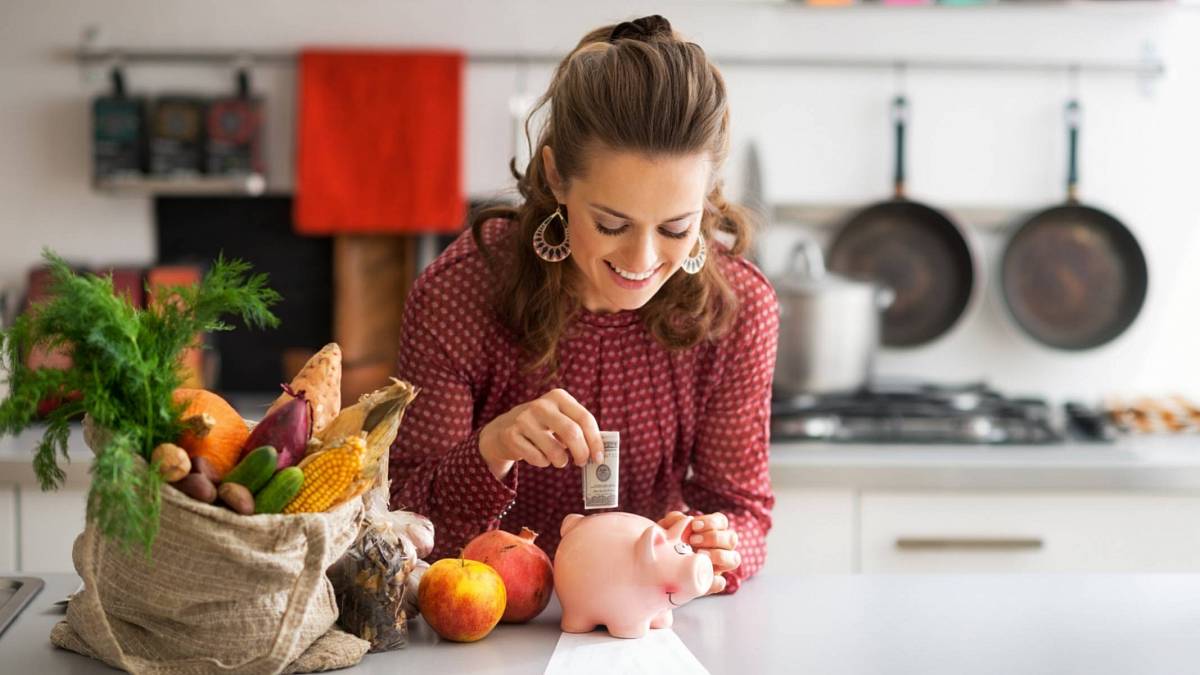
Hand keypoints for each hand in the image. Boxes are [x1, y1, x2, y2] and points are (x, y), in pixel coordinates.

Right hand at [479, 388, 603, 480]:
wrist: (503, 430)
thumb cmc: (541, 427)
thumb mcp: (559, 419)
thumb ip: (579, 430)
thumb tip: (600, 451)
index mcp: (558, 397)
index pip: (585, 418)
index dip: (595, 440)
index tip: (599, 457)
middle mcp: (541, 405)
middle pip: (572, 433)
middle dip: (582, 453)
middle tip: (582, 463)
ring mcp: (524, 419)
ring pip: (555, 450)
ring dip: (561, 461)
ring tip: (559, 460)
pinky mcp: (511, 435)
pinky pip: (538, 458)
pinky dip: (544, 463)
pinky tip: (540, 456)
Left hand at [659, 511, 739, 594]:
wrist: (660, 567)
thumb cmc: (668, 542)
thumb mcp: (668, 528)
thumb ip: (674, 520)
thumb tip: (682, 519)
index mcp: (713, 530)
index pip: (722, 521)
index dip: (712, 522)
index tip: (695, 525)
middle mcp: (721, 547)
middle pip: (732, 538)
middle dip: (714, 538)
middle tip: (693, 540)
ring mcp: (719, 565)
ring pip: (734, 559)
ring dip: (719, 555)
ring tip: (699, 554)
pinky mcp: (711, 582)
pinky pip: (721, 583)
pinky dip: (714, 581)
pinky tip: (701, 575)